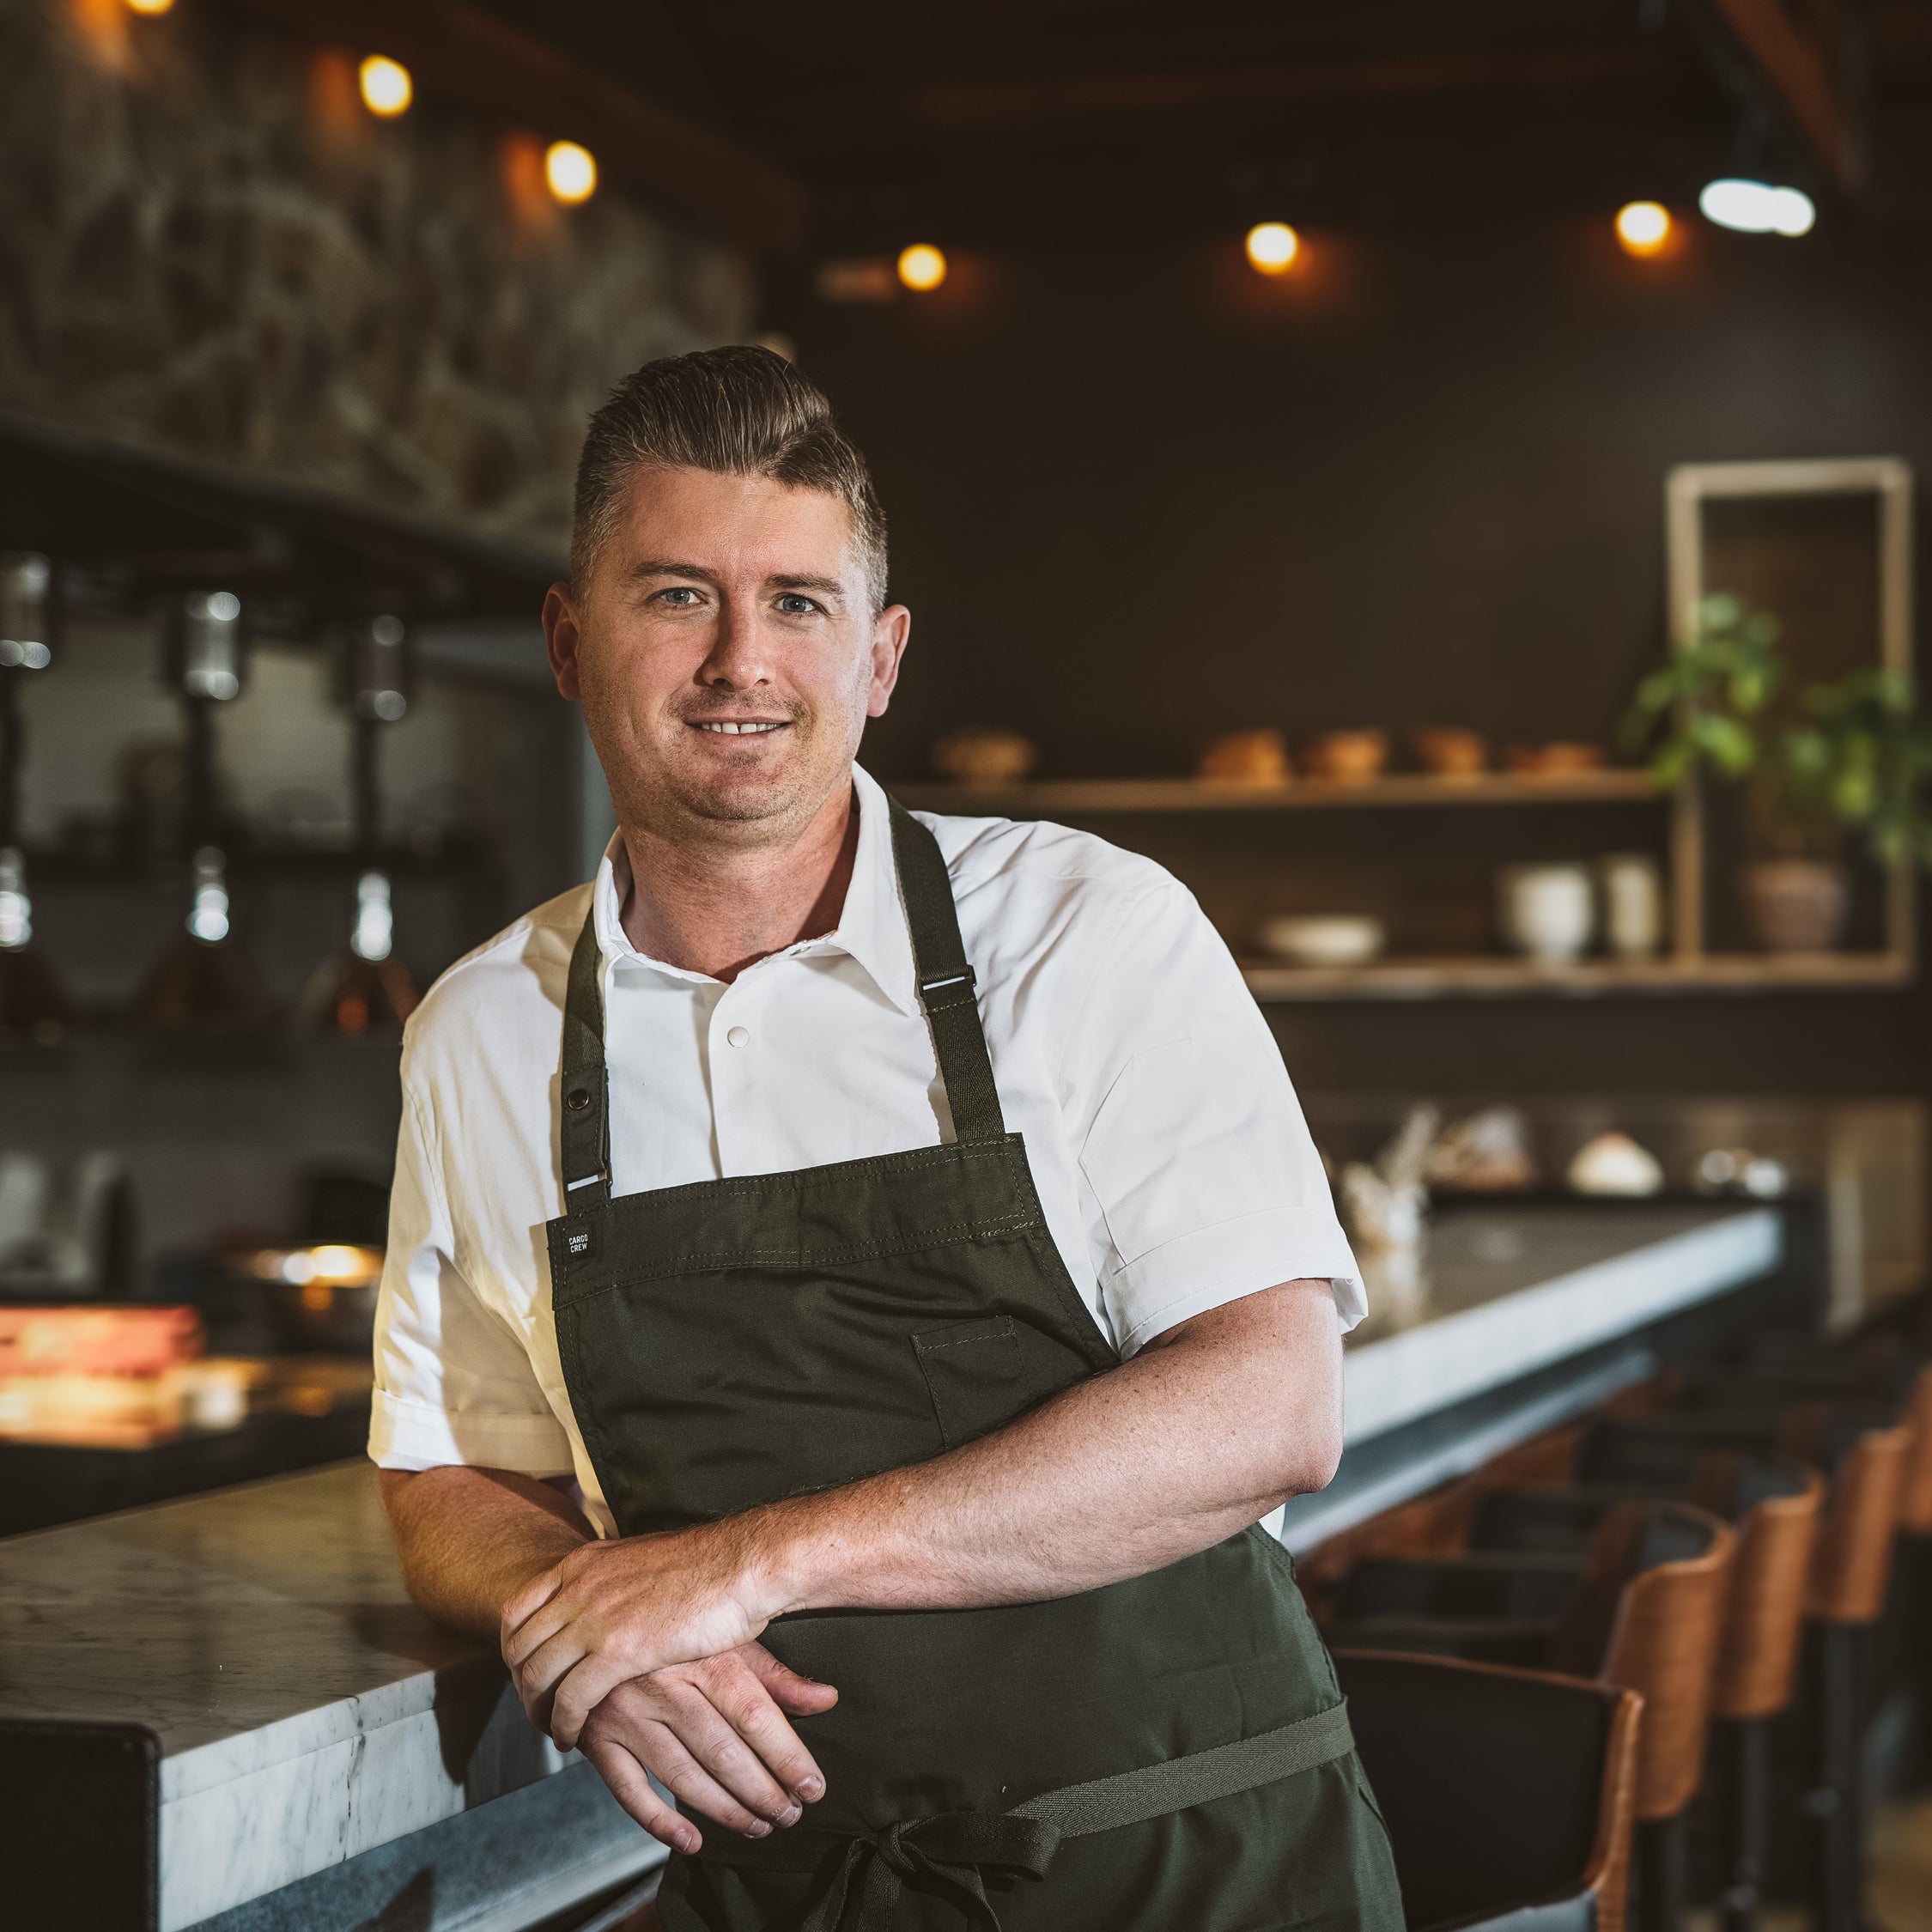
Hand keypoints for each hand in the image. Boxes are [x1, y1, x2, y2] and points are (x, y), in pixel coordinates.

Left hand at [502, 1521, 779, 1748]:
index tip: (524, 1669)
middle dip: (520, 1683)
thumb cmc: (709, 1564)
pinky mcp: (618, 1651)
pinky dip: (563, 1723)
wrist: (741, 1564)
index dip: (514, 1647)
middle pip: (520, 1646)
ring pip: (537, 1675)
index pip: (518, 1608)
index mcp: (585, 1563)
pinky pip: (570, 1698)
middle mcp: (580, 1588)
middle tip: (535, 1707)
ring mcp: (595, 1619)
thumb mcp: (644, 1559)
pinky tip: (572, 1737)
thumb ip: (616, 1578)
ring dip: (537, 1709)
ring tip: (550, 1728)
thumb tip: (611, 1594)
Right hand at [577, 1642, 838, 1854]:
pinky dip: (660, 1822)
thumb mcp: (726, 1637)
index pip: (753, 1716)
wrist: (595, 1614)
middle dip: (762, 1793)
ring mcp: (625, 1713)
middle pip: (722, 1752)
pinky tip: (691, 1839)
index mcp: (701, 1655)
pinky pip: (629, 1790)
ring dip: (725, 1811)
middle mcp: (662, 1683)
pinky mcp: (597, 1737)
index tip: (811, 1787)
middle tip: (789, 1815)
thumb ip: (774, 1675)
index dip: (786, 1757)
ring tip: (757, 1826)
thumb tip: (826, 1700)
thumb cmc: (673, 1625)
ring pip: (683, 1777)